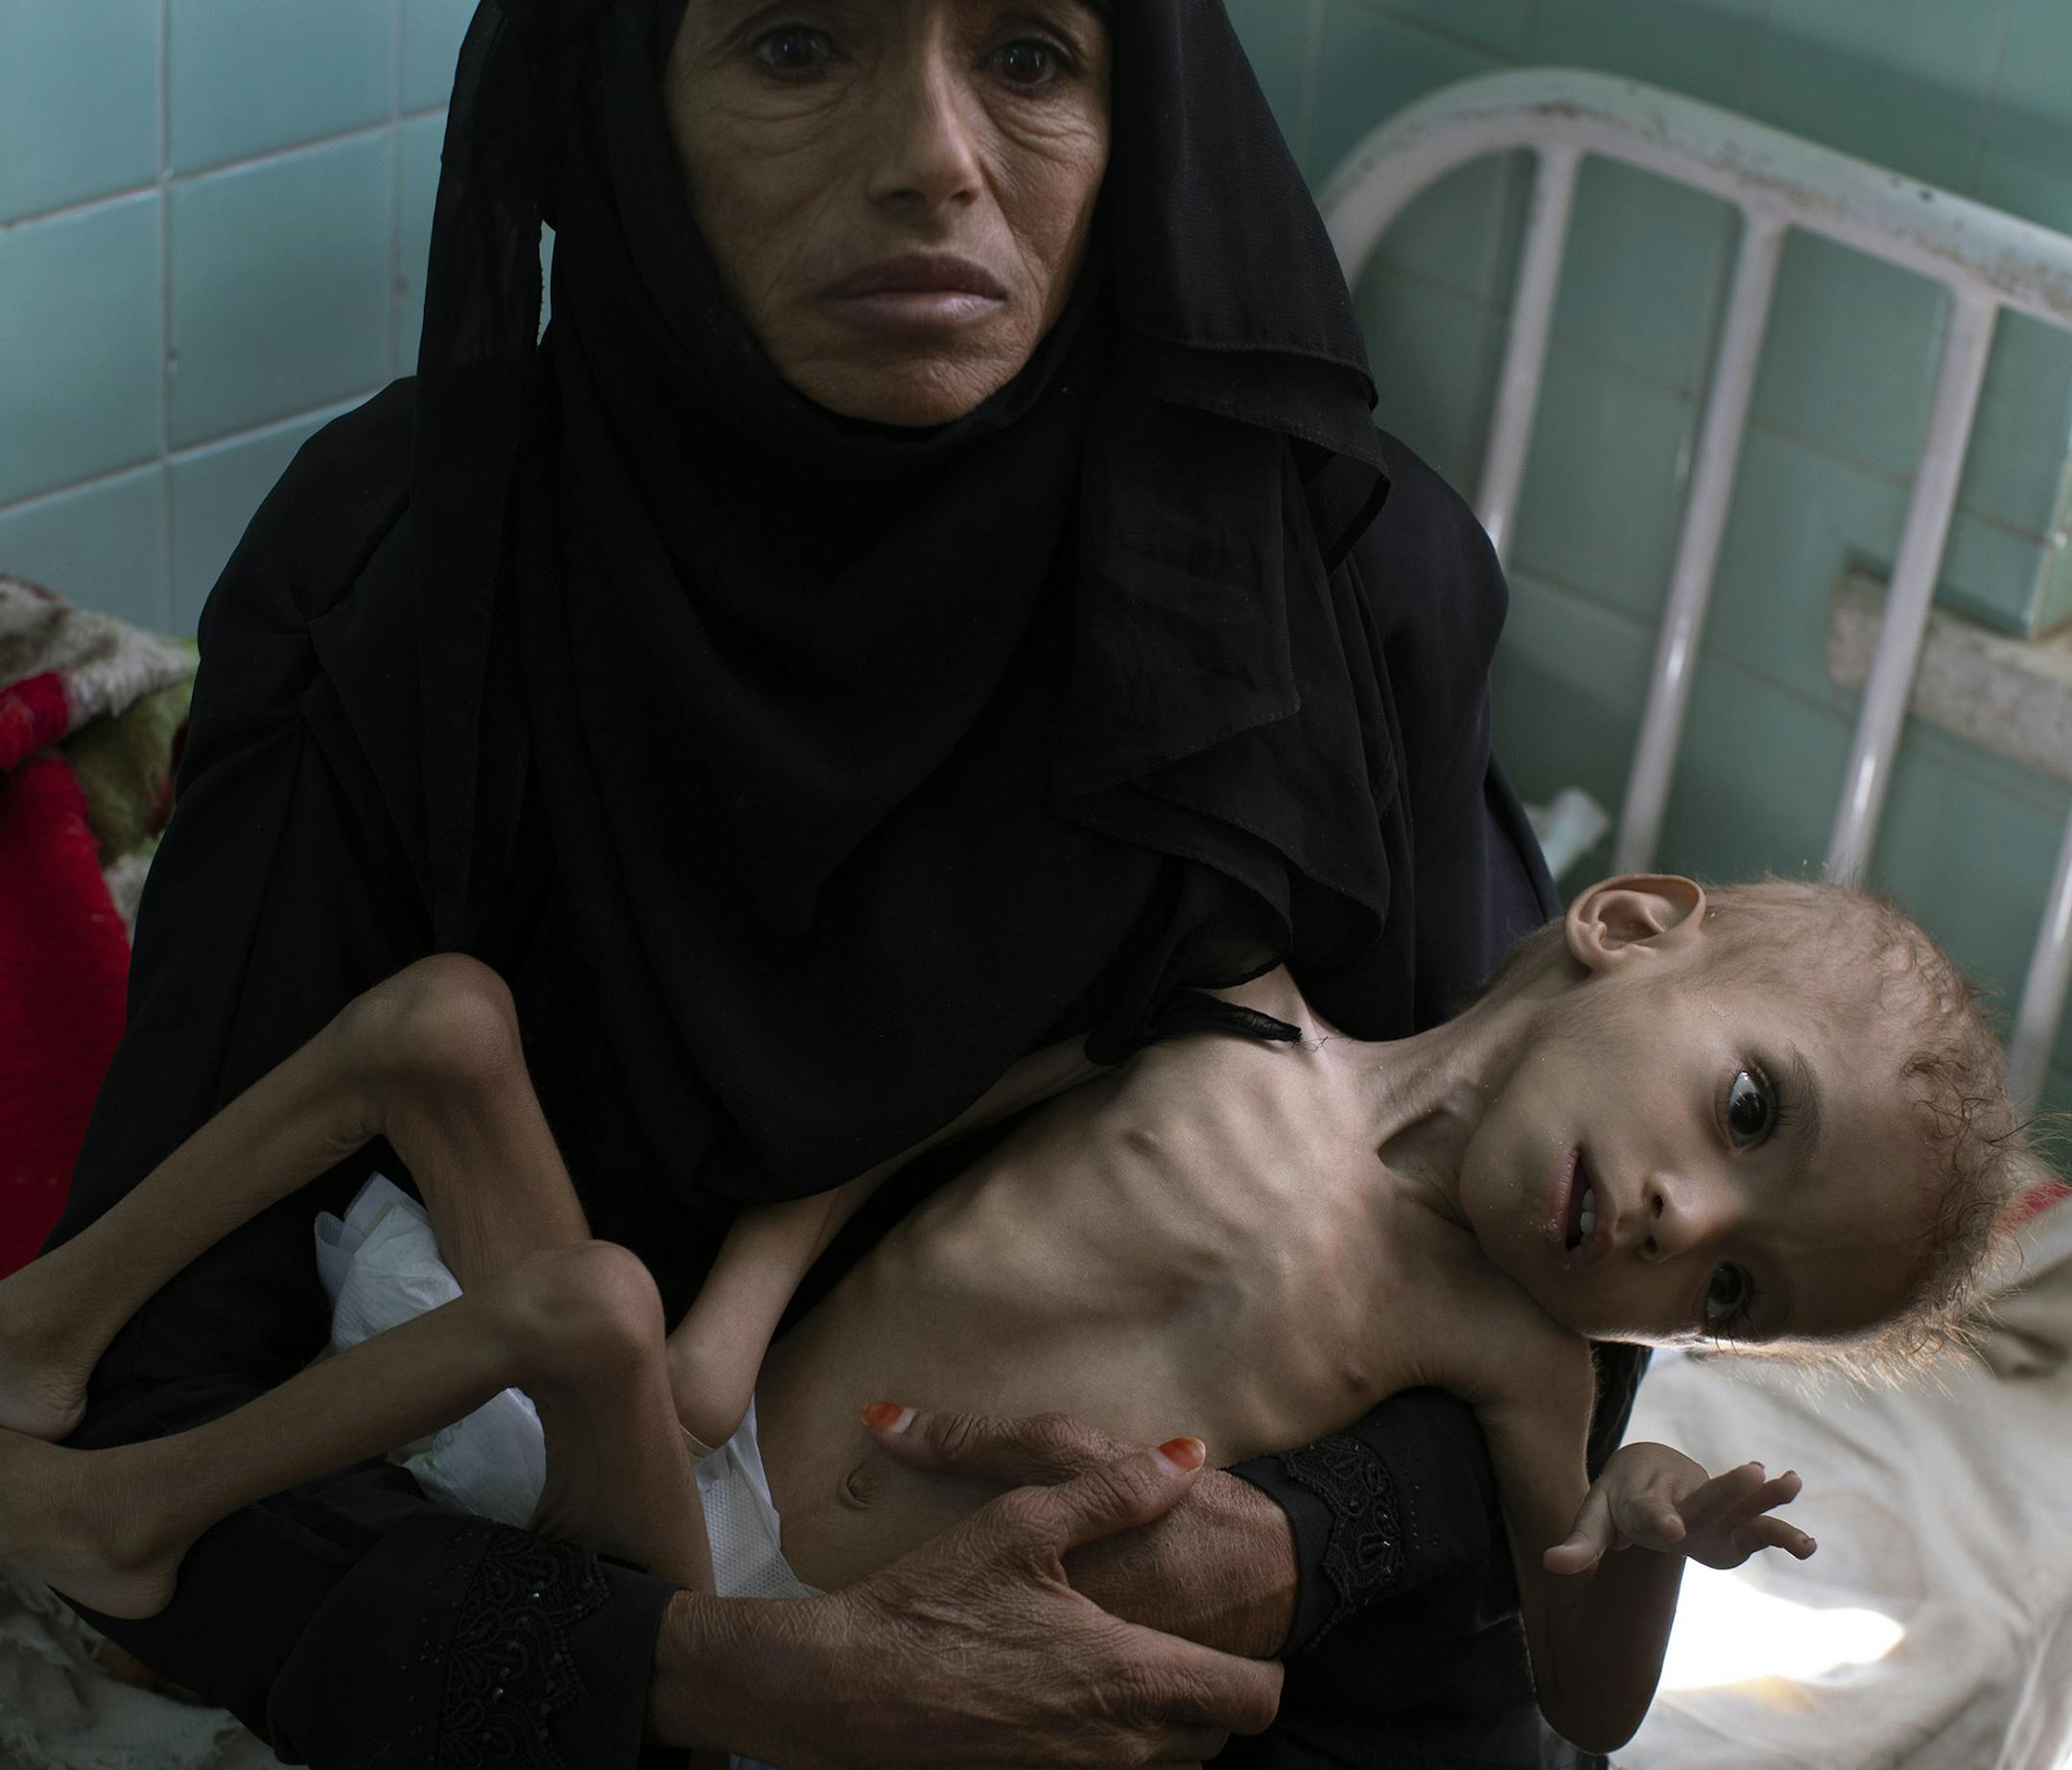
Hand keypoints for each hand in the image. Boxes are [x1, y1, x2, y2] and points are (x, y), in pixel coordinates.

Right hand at [727, 1419, 1281, 1767]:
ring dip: (1171, 1728)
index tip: (1247, 1634)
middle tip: (1184, 1643)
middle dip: (1215, 1696)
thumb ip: (1117, 1489)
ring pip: (1172, 1768)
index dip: (1264, 1668)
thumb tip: (1187, 1457)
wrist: (847, 1691)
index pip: (1255, 1698)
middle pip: (1220, 1738)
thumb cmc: (935, 1602)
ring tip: (1136, 1672)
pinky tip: (1082, 1705)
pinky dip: (1123, 1751)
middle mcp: (1123, 1743)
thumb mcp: (1025, 1520)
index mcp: (1134, 1673)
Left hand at [1544, 1441, 1815, 1575]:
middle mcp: (1684, 1501)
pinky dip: (1783, 1534)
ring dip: (1767, 1496)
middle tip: (1753, 1472)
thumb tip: (1550, 1565)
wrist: (1648, 1470)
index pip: (1651, 1512)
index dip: (1660, 1519)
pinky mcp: (1736, 1528)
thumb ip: (1580, 1545)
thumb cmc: (1619, 1502)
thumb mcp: (1595, 1521)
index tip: (1671, 1529)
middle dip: (1726, 1489)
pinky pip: (1761, 1529)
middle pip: (1705, 1496)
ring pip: (1742, 1504)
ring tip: (1794, 1482)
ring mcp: (1714, 1512)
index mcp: (1644, 1503)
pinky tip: (1810, 1546)